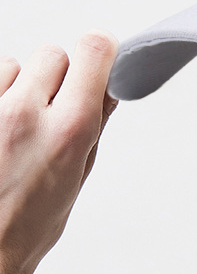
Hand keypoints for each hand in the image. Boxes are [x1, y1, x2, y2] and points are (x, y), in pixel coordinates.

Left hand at [0, 31, 118, 273]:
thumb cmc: (29, 223)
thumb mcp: (79, 174)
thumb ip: (95, 123)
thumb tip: (108, 86)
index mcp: (69, 130)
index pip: (94, 50)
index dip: (102, 51)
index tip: (102, 60)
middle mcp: (26, 114)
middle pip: (54, 54)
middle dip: (61, 74)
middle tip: (56, 106)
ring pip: (16, 64)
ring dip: (22, 84)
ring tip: (18, 123)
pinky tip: (0, 124)